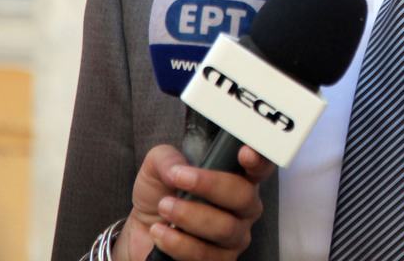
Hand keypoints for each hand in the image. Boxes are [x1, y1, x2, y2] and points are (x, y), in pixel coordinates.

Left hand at [113, 144, 275, 260]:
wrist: (143, 230)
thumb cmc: (161, 193)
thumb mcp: (159, 166)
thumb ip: (169, 160)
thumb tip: (177, 170)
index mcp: (238, 179)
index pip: (260, 168)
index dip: (259, 161)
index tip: (244, 153)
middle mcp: (243, 209)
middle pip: (245, 197)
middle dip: (211, 186)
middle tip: (179, 178)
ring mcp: (235, 238)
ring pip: (225, 228)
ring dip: (190, 215)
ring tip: (164, 207)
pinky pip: (205, 255)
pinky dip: (178, 242)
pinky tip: (160, 231)